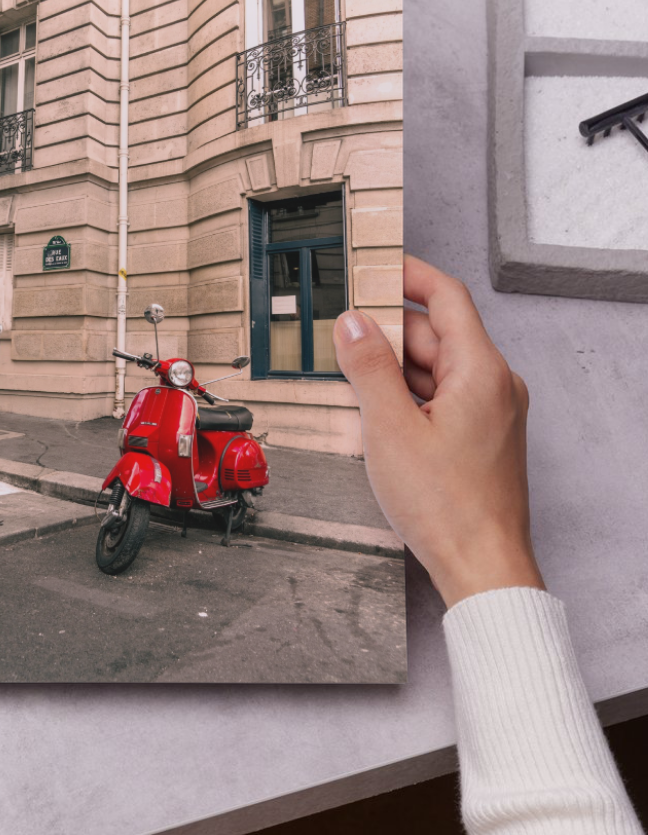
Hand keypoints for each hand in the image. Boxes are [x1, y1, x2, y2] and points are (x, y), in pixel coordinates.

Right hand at [333, 255, 544, 608]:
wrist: (483, 569)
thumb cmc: (447, 507)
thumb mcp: (390, 428)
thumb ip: (368, 368)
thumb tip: (352, 323)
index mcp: (482, 371)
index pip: (446, 297)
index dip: (409, 275)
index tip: (375, 265)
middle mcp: (494, 385)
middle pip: (436, 335)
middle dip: (387, 330)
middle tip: (340, 327)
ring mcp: (491, 413)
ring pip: (436, 370)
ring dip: (393, 368)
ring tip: (347, 374)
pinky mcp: (481, 438)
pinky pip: (441, 398)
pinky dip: (407, 396)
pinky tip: (373, 411)